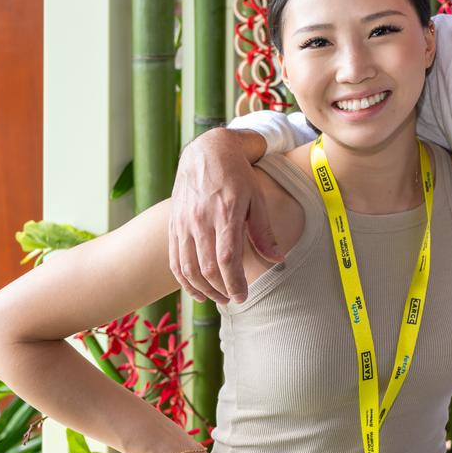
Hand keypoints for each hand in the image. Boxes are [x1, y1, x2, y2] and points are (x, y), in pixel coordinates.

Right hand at [168, 128, 279, 303]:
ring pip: (187, 268)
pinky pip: (174, 259)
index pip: (226, 259)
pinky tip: (197, 290)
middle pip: (205, 268)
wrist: (207, 152)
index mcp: (225, 213)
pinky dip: (184, 280)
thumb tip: (277, 260)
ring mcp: (183, 223)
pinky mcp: (174, 225)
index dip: (234, 282)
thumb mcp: (257, 199)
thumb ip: (264, 232)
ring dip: (202, 289)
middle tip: (235, 300)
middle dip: (221, 290)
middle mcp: (200, 220)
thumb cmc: (238, 175)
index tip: (243, 297)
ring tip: (219, 298)